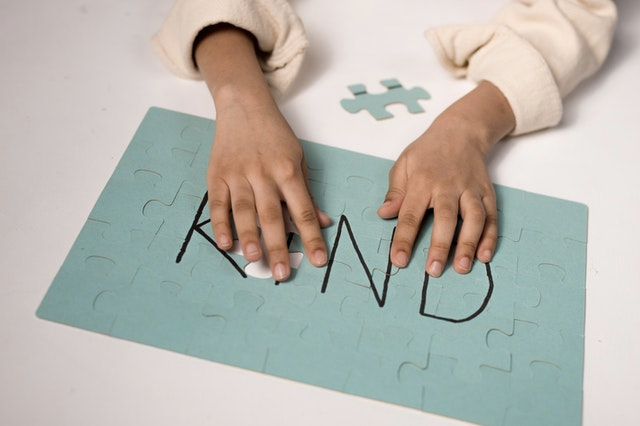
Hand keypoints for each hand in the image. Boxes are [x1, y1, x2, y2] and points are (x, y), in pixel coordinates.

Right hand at [195, 24, 329, 280]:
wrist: (244, 106)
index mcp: (288, 171)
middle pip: (272, 215)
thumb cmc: (275, 137)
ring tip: (253, 259)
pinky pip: (217, 203)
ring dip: (249, 236)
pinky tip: (225, 243)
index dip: (311, 237)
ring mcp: (238, 174)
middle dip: (278, 245)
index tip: (318, 261)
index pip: (303, 210)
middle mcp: (264, 174)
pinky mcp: (217, 175)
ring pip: (244, 210)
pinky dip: (220, 223)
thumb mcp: (298, 160)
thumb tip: (321, 223)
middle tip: (281, 273)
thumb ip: (306, 194)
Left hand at [378, 81, 514, 276]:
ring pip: (473, 218)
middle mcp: (448, 186)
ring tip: (463, 268)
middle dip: (440, 246)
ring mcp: (470, 190)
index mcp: (422, 181)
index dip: (403, 238)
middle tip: (434, 271)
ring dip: (469, 244)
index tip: (398, 260)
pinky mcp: (487, 193)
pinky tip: (485, 255)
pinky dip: (490, 236)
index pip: (410, 214)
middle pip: (445, 218)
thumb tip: (384, 214)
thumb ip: (395, 191)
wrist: (461, 131)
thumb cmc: (428, 151)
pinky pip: (491, 216)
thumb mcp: (404, 163)